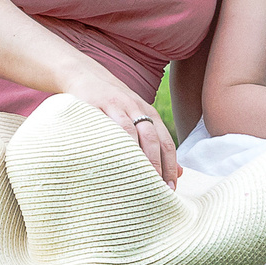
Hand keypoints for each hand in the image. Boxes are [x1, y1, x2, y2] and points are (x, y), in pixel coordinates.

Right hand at [67, 66, 179, 185]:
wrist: (86, 76)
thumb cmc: (114, 104)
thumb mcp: (137, 118)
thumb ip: (157, 143)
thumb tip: (179, 172)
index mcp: (150, 114)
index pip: (166, 143)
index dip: (171, 166)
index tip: (171, 188)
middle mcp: (137, 109)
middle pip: (153, 139)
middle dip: (158, 165)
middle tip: (157, 189)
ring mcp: (118, 107)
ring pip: (133, 133)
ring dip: (138, 157)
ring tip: (139, 179)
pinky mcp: (97, 106)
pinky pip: (108, 126)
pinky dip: (115, 143)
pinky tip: (116, 160)